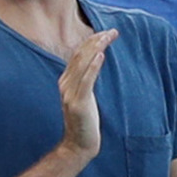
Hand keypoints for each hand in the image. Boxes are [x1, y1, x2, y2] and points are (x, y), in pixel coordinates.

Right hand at [57, 29, 117, 160]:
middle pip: (80, 56)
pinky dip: (93, 67)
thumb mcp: (85, 97)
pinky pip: (86, 81)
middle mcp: (65, 84)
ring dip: (96, 48)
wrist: (78, 144)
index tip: (106, 33)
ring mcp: (70, 93)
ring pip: (82, 65)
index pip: (78, 55)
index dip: (90, 42)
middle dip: (95, 41)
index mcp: (65, 81)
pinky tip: (100, 56)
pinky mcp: (77, 103)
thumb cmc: (85, 122)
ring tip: (107, 37)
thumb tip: (95, 64)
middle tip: (112, 31)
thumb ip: (85, 81)